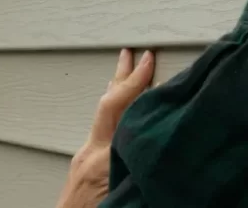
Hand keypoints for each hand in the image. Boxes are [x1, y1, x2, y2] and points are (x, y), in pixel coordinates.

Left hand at [56, 49, 155, 207]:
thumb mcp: (128, 195)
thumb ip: (143, 170)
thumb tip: (166, 150)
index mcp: (102, 160)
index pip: (119, 109)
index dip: (135, 82)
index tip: (148, 60)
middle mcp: (89, 156)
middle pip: (106, 106)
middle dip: (120, 78)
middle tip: (131, 53)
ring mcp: (82, 162)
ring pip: (102, 119)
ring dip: (117, 96)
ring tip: (125, 76)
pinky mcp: (81, 172)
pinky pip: (101, 133)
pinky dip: (115, 117)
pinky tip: (122, 118)